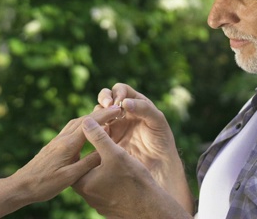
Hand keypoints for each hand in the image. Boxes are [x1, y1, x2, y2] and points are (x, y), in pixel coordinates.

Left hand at [8, 106, 122, 203]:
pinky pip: (70, 129)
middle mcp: (62, 138)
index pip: (90, 125)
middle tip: (116, 110)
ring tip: (104, 116)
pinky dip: (82, 125)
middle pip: (84, 120)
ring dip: (91, 118)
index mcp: (68, 144)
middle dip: (100, 113)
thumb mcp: (70, 176)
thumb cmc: (45, 184)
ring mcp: (57, 141)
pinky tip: (85, 130)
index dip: (105, 116)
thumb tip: (104, 151)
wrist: (22, 185)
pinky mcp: (53, 145)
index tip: (118, 109)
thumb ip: (88, 163)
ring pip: (76, 123)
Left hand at [73, 117, 190, 218]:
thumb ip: (99, 136)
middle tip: (99, 136)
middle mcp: (85, 194)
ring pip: (92, 176)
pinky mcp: (105, 205)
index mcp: (81, 181)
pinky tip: (115, 166)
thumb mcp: (115, 154)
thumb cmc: (133, 181)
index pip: (76, 154)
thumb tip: (86, 120)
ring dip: (98, 162)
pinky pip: (101, 185)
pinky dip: (105, 174)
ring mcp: (94, 201)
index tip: (92, 128)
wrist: (150, 209)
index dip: (84, 139)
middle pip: (83, 165)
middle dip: (90, 150)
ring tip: (107, 148)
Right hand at [94, 83, 193, 211]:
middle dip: (104, 98)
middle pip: (106, 97)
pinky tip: (100, 133)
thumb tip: (124, 102)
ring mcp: (113, 124)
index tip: (119, 102)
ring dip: (98, 113)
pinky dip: (94, 128)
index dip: (117, 92)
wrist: (159, 165)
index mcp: (135, 103)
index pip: (120, 89)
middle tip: (107, 106)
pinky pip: (95, 130)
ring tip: (105, 121)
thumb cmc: (162, 141)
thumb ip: (143, 108)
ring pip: (98, 112)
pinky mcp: (106, 139)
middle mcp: (122, 112)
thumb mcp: (157, 121)